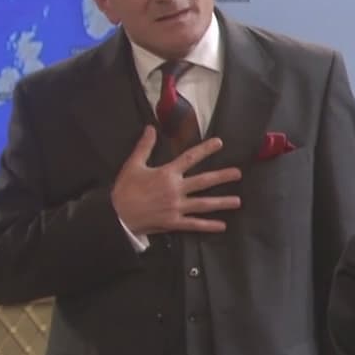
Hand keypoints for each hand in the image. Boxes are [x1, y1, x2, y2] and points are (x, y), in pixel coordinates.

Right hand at [111, 126, 242, 235]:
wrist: (115, 216)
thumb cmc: (124, 190)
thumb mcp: (133, 165)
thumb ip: (144, 146)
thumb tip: (150, 128)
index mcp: (166, 174)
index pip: (189, 158)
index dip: (205, 149)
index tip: (220, 143)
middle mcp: (175, 190)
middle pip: (203, 181)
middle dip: (222, 177)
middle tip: (239, 174)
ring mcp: (176, 207)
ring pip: (203, 204)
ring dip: (222, 202)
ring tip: (238, 201)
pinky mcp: (173, 222)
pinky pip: (194, 224)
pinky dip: (208, 226)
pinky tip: (222, 226)